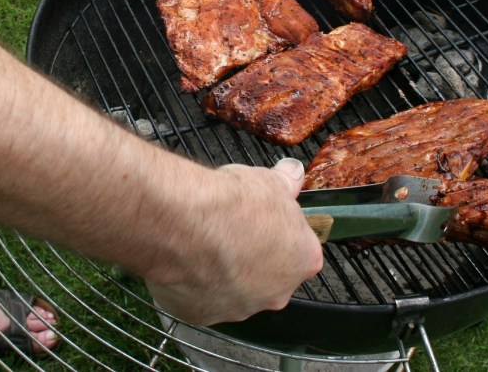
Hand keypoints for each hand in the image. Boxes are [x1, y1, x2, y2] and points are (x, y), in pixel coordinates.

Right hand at [145, 158, 322, 325]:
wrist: (188, 224)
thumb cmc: (233, 204)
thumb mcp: (269, 180)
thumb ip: (286, 181)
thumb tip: (292, 172)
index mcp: (302, 260)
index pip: (299, 250)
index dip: (279, 232)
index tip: (262, 220)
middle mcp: (276, 293)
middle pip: (269, 277)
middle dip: (253, 257)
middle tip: (231, 231)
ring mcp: (239, 308)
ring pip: (234, 291)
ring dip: (223, 273)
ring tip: (204, 243)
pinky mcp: (203, 314)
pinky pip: (201, 300)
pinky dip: (194, 284)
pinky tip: (185, 259)